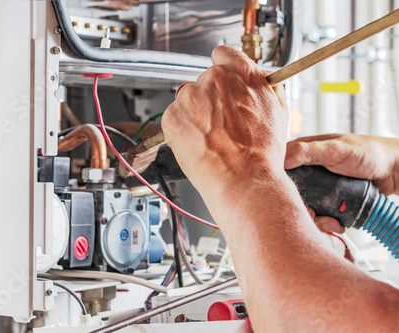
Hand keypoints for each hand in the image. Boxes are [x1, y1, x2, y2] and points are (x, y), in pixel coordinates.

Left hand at [161, 45, 288, 193]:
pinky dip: (182, 128)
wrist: (242, 179)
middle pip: (205, 80)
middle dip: (211, 98)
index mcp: (240, 72)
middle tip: (221, 123)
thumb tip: (258, 77)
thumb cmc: (261, 152)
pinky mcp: (172, 116)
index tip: (224, 82)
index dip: (224, 69)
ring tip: (211, 137)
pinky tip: (198, 143)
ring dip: (195, 113)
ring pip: (188, 99)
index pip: (223, 53)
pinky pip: (174, 117)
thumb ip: (265, 86)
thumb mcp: (278, 110)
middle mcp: (213, 79)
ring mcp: (189, 97)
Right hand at [286, 133, 398, 232]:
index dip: (280, 185)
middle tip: (313, 213)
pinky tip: (337, 222)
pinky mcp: (329, 201)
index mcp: (303, 154)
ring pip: (305, 207)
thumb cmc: (369, 152)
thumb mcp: (336, 149)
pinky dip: (327, 222)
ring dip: (316, 219)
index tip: (288, 197)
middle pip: (291, 193)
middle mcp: (308, 171)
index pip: (280, 169)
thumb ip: (308, 152)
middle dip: (301, 207)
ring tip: (331, 221)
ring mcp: (319, 187)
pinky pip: (320, 215)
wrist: (394, 171)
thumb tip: (283, 159)